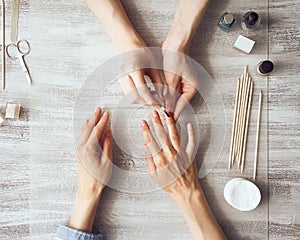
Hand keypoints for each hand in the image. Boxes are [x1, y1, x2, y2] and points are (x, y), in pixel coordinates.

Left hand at [69, 107, 112, 232]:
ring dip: (88, 123)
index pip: (97, 130)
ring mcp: (78, 150)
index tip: (107, 114)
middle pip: (88, 129)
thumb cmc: (99, 177)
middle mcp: (81, 148)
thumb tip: (108, 132)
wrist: (88, 189)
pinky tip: (85, 127)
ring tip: (93, 115)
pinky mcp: (78, 153)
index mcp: (89, 149)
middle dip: (94, 118)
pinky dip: (84, 130)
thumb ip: (107, 145)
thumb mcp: (107, 161)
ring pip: (83, 132)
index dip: (102, 121)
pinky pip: (80, 137)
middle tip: (99, 109)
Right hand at [118, 45, 163, 106]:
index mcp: (134, 69)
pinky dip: (137, 97)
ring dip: (141, 101)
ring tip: (151, 96)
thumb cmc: (141, 52)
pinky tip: (145, 92)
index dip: (151, 100)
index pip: (142, 91)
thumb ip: (158, 82)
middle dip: (146, 102)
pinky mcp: (120, 81)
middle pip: (134, 97)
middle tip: (155, 102)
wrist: (129, 45)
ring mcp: (121, 78)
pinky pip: (128, 94)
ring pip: (130, 98)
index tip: (158, 103)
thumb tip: (162, 96)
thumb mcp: (153, 66)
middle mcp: (125, 75)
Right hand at [140, 109, 199, 197]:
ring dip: (170, 124)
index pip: (151, 141)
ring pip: (175, 135)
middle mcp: (170, 154)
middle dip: (157, 122)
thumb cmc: (169, 184)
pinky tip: (189, 125)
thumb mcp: (154, 175)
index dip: (146, 130)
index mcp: (160, 159)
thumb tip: (146, 146)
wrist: (185, 191)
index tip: (143, 122)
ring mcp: (181, 154)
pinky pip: (191, 142)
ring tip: (167, 115)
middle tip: (153, 113)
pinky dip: (191, 133)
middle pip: (162, 135)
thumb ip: (149, 160)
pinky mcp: (190, 155)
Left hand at [162, 43, 199, 120]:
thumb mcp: (172, 79)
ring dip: (168, 103)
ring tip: (160, 111)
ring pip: (175, 98)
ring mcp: (183, 84)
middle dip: (171, 109)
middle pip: (179, 102)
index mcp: (192, 87)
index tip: (170, 120)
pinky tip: (160, 101)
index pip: (182, 103)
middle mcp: (189, 86)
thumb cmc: (176, 57)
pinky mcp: (176, 80)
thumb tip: (168, 107)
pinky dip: (166, 96)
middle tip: (163, 118)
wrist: (175, 43)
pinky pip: (171, 92)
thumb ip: (170, 94)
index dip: (175, 112)